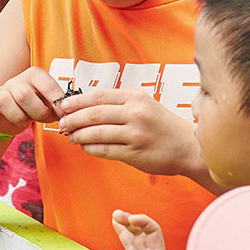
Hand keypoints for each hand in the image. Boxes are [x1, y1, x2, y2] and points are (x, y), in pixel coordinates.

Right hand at [0, 66, 64, 137]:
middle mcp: (16, 80)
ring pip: (4, 101)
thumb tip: (65, 113)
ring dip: (17, 117)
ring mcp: (0, 91)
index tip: (61, 114)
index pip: (48, 85)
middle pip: (24, 95)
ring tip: (24, 120)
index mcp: (35, 75)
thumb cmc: (35, 108)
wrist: (14, 117)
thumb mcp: (49, 105)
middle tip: (40, 117)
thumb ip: (58, 106)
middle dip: (36, 112)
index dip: (56, 104)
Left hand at [57, 88, 199, 176]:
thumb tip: (86, 107)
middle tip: (62, 123)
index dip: (77, 101)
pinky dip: (90, 148)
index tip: (64, 105)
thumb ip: (119, 104)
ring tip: (71, 136)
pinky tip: (85, 147)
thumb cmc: (162, 125)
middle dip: (73, 119)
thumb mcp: (144, 104)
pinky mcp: (135, 153)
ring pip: (96, 133)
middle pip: (94, 114)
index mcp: (135, 98)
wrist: (188, 146)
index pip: (99, 96)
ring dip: (78, 135)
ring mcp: (135, 134)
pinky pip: (105, 150)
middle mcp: (135, 113)